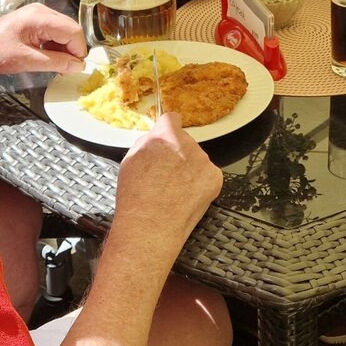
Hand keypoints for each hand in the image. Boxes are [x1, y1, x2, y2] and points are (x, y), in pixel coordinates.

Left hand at [0, 3, 86, 76]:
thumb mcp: (28, 61)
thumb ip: (56, 62)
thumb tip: (79, 66)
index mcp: (40, 17)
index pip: (73, 31)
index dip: (78, 50)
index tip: (73, 68)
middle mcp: (41, 11)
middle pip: (70, 29)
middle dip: (71, 50)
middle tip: (65, 69)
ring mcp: (37, 14)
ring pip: (63, 31)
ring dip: (63, 49)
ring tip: (54, 65)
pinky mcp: (32, 20)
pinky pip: (53, 31)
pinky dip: (54, 45)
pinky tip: (46, 57)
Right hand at [114, 113, 223, 243]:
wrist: (151, 226)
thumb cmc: (135, 198)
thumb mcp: (130, 160)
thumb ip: (147, 143)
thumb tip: (156, 137)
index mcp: (164, 135)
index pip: (172, 119)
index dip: (168, 130)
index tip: (167, 137)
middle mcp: (187, 144)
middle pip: (184, 142)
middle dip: (177, 154)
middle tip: (166, 175)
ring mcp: (203, 161)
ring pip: (197, 159)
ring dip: (189, 170)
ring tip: (174, 191)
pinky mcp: (215, 177)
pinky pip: (207, 175)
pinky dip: (200, 184)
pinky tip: (186, 197)